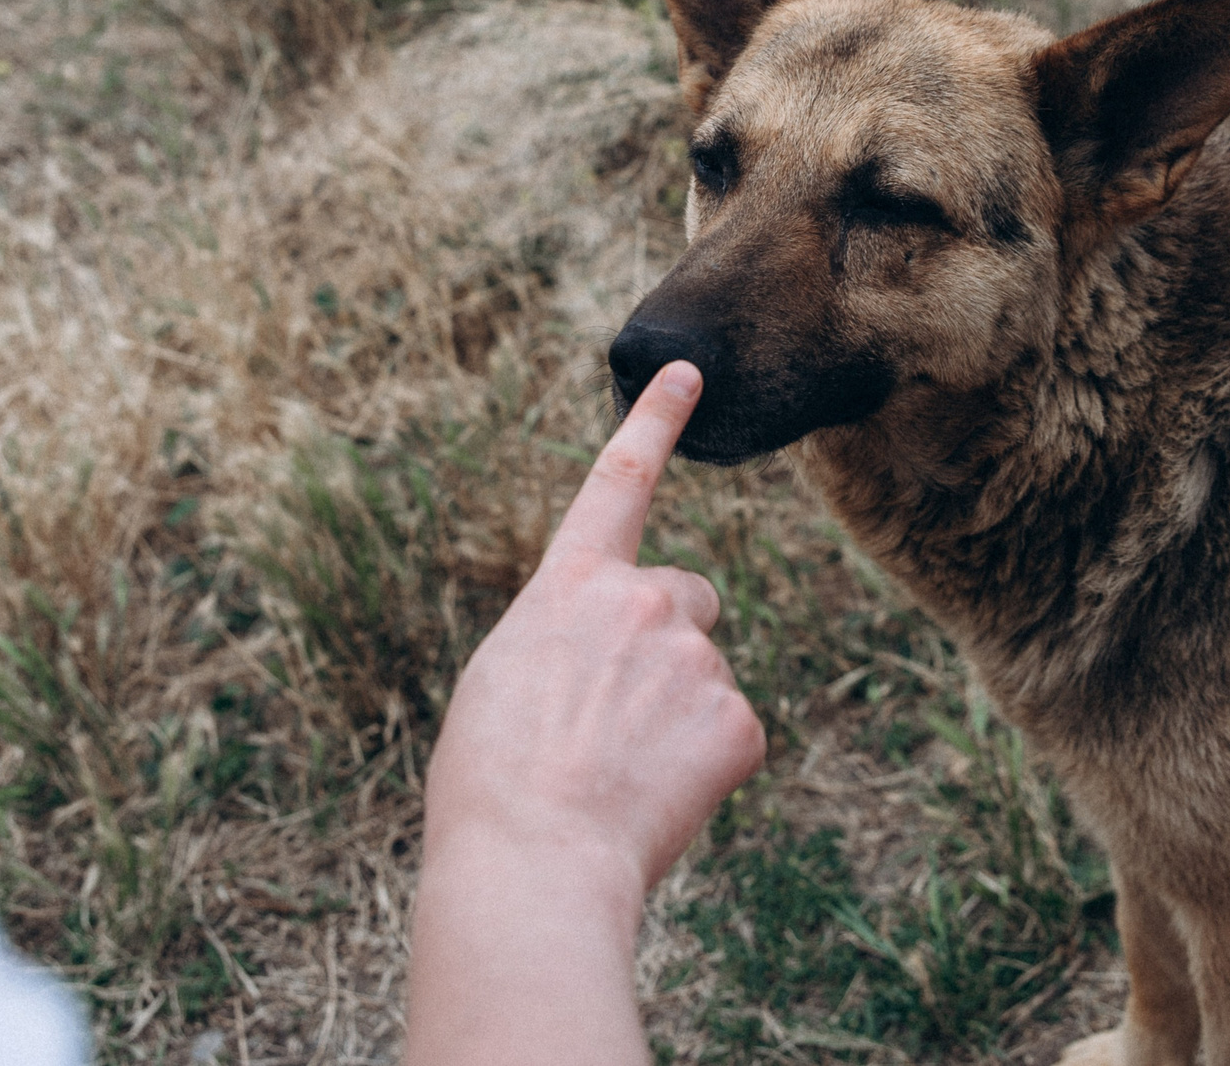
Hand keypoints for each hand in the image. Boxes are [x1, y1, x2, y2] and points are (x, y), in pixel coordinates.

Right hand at [405, 362, 765, 1065]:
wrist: (532, 858)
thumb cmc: (491, 784)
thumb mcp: (505, 681)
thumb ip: (566, 641)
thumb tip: (610, 665)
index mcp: (569, 584)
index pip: (619, 480)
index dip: (656, 420)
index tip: (690, 370)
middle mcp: (641, 598)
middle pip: (688, 597)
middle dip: (671, 641)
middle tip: (620, 720)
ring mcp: (695, 655)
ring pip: (705, 675)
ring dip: (679, 716)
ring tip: (621, 776)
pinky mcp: (738, 720)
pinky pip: (733, 738)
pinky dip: (706, 773)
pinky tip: (658, 803)